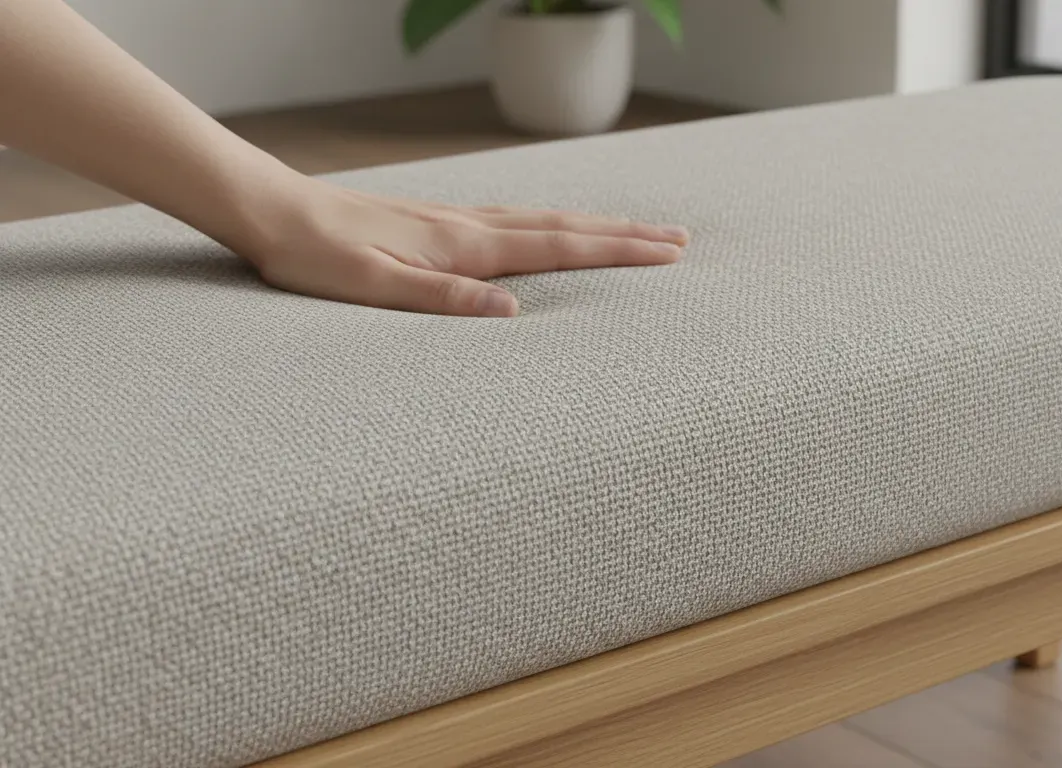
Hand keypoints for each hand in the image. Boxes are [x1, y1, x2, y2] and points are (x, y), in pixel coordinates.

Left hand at [230, 179, 686, 317]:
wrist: (272, 211)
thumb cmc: (315, 257)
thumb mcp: (374, 288)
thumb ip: (442, 300)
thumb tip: (511, 314)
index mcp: (463, 248)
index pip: (558, 246)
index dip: (617, 250)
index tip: (667, 252)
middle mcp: (467, 227)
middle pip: (563, 226)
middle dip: (624, 233)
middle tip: (677, 238)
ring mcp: (454, 219)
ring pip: (542, 219)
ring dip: (594, 224)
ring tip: (634, 230)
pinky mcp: (436, 221)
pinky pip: (513, 220)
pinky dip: (551, 223)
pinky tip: (552, 228)